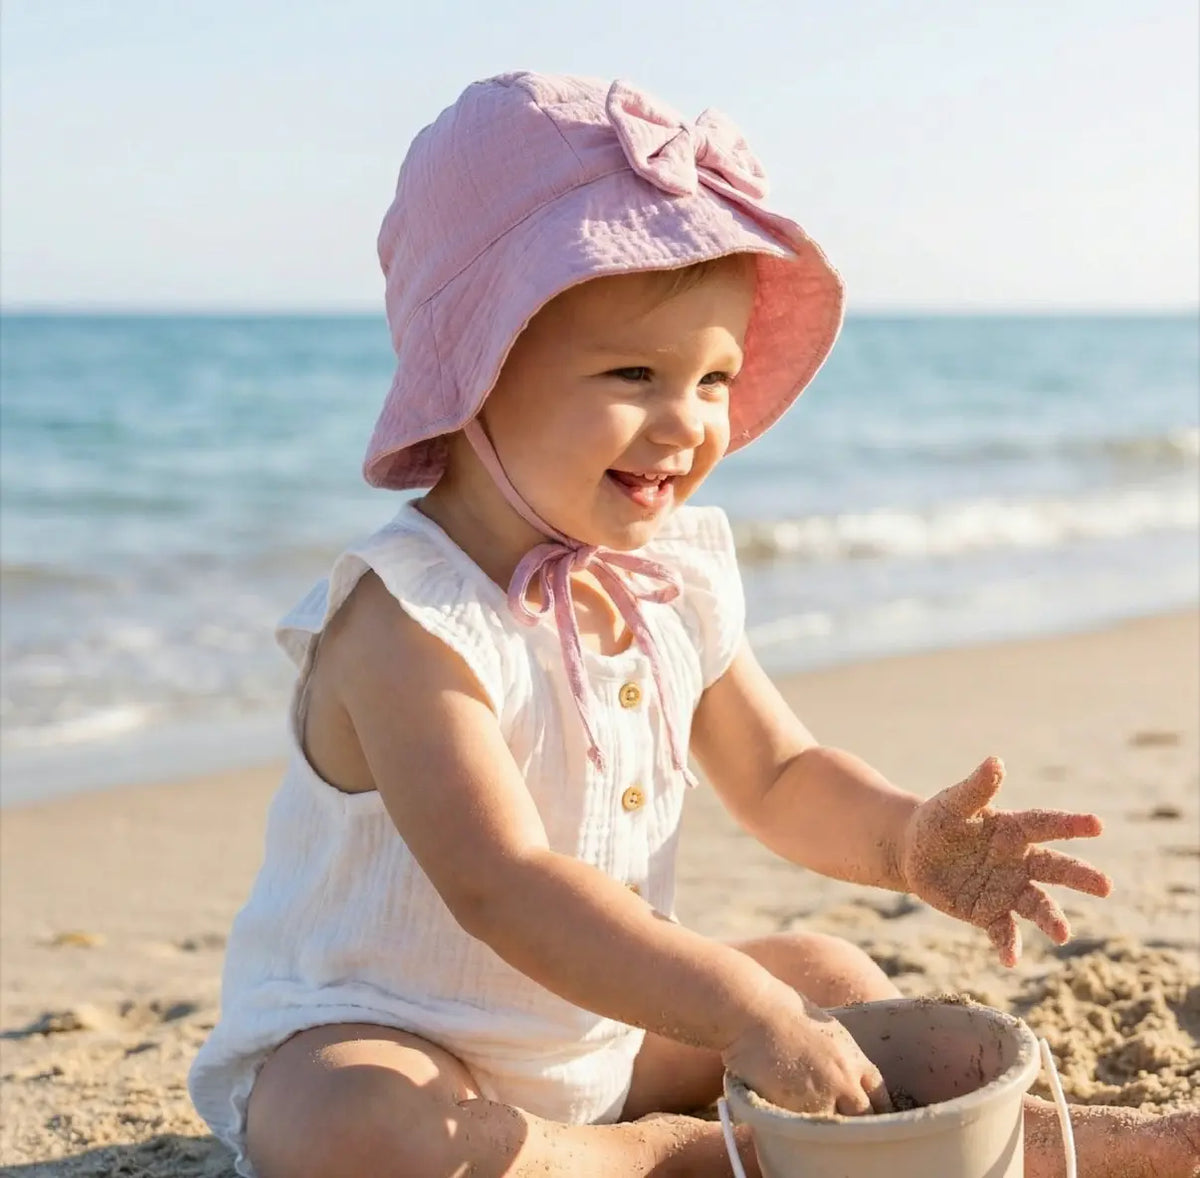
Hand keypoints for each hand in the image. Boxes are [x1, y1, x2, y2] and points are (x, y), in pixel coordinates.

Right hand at [721, 990, 891, 1116]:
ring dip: (831, 1131)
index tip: (868, 1115)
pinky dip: (806, 1133)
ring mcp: (822, 1098)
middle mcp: (845, 1080)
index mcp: (854, 1058)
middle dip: (859, 1123)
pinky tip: (799, 1128)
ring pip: (839, 1130)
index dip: (876, 1108)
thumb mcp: (825, 1028)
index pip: (880, 1096)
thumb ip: (841, 1057)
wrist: (753, 1011)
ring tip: (820, 1129)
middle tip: (848, 1128)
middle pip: (865, 1118)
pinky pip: (809, 1132)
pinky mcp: (796, 1110)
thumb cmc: (782, 1011)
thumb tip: (845, 1073)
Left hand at [899, 757, 1112, 965]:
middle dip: (1080, 876)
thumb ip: (976, 788)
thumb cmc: (938, 820)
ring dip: (1051, 919)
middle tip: (1105, 886)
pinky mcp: (988, 913)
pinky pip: (1003, 931)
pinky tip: (1010, 960)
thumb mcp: (953, 803)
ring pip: (1037, 905)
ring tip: (1063, 934)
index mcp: (1013, 830)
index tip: (1097, 824)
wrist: (913, 851)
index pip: (1046, 824)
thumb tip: (996, 762)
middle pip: (1055, 868)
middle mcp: (1019, 861)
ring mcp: (1007, 889)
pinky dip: (1009, 945)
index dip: (1070, 824)